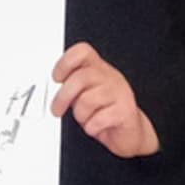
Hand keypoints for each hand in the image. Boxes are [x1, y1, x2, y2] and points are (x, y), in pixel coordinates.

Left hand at [50, 42, 159, 158]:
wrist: (130, 133)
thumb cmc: (104, 112)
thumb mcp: (85, 94)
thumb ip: (72, 86)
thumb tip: (54, 88)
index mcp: (99, 69)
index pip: (82, 51)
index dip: (65, 63)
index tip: (57, 78)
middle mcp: (110, 77)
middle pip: (81, 77)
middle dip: (63, 97)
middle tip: (57, 109)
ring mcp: (120, 92)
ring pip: (87, 100)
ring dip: (80, 115)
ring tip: (85, 119)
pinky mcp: (125, 111)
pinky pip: (99, 119)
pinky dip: (92, 127)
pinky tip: (96, 127)